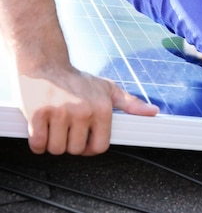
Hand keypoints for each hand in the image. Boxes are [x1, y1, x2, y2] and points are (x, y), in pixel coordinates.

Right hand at [18, 66, 158, 155]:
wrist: (46, 64)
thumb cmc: (77, 80)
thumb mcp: (108, 89)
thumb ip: (130, 104)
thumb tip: (153, 112)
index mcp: (102, 108)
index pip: (100, 146)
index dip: (90, 147)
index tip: (85, 140)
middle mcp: (83, 111)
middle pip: (76, 150)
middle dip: (70, 144)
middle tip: (67, 128)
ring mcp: (60, 112)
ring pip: (57, 149)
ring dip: (53, 143)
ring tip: (55, 126)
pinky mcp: (38, 114)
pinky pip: (37, 144)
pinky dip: (37, 142)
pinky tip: (41, 128)